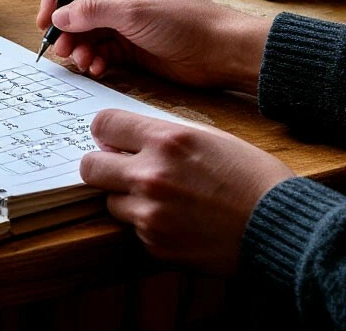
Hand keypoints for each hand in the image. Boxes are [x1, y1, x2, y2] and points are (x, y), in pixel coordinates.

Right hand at [36, 0, 268, 92]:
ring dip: (80, 48)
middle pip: (77, 10)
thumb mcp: (132, 12)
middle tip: (61, 49)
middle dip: (67, 30)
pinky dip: (95, 60)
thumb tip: (58, 17)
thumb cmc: (183, 21)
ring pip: (87, 34)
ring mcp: (123, 23)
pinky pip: (101, 52)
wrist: (220, 52)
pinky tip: (97, 68)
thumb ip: (91, 13)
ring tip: (83, 62)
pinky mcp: (130, 47)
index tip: (45, 20)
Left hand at [81, 109, 293, 272]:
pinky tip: (178, 221)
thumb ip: (161, 134)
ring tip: (162, 199)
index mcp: (165, 141)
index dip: (106, 132)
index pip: (103, 125)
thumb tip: (126, 137)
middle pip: (90, 167)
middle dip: (102, 166)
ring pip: (111, 202)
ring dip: (127, 199)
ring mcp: (151, 214)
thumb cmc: (250, 176)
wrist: (280, 227)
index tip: (113, 140)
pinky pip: (134, 230)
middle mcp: (151, 176)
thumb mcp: (207, 136)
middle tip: (120, 169)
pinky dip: (148, 225)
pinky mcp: (156, 245)